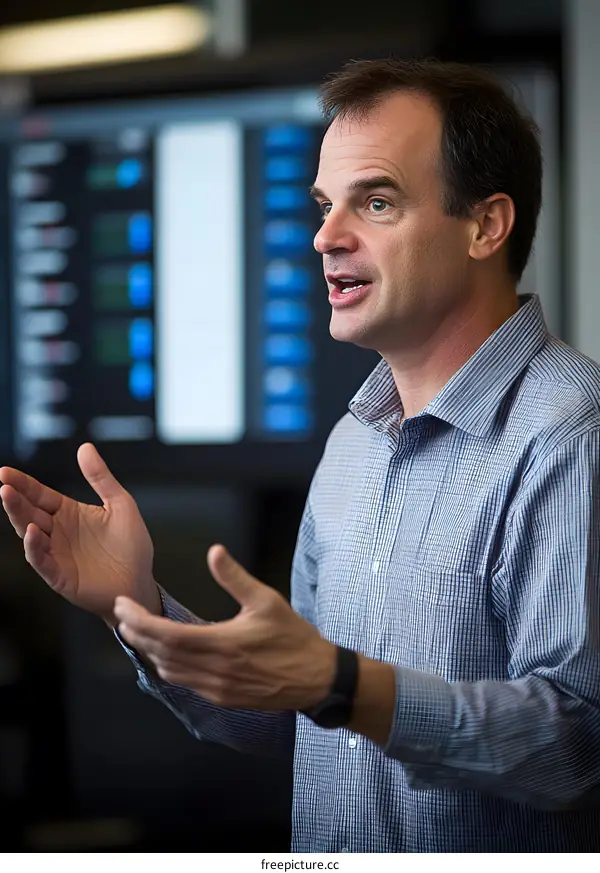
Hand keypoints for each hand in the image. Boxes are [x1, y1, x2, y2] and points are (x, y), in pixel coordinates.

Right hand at [0, 443, 160, 624]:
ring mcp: (56, 554)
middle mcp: (58, 532)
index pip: (40, 495)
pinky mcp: (59, 576)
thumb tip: (85, 447)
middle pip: (31, 512)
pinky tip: (33, 532)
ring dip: (19, 517)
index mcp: (69, 513)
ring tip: (10, 499)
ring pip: (30, 533)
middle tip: (4, 484)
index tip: (5, 472)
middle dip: (16, 498)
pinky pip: (42, 561)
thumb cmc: (132, 545)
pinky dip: (35, 547)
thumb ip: (101, 478)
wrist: (140, 582)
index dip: (24, 484)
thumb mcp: (120, 504)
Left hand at [114, 544, 336, 710]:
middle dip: (136, 633)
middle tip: (122, 615)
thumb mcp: (266, 600)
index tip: (123, 605)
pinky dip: (167, 666)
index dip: (139, 621)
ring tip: (137, 630)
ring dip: (149, 651)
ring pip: (169, 671)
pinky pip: (184, 683)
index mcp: (223, 643)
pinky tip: (165, 652)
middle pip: (160, 654)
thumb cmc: (293, 636)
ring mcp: (217, 688)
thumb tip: (213, 551)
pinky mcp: (222, 698)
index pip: (166, 635)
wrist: (315, 677)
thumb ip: (235, 577)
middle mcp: (215, 670)